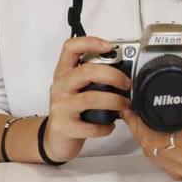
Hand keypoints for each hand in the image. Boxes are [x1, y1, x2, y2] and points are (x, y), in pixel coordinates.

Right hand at [43, 36, 130, 162]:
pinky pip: (90, 126)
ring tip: (125, 105)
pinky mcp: (64, 127)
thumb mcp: (78, 89)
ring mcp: (60, 107)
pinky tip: (110, 125)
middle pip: (86, 72)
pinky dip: (105, 126)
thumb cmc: (72, 110)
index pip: (70, 48)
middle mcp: (60, 87)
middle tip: (127, 83)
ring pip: (90, 98)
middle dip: (112, 75)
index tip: (109, 46)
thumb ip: (95, 77)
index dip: (90, 42)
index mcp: (64, 73)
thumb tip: (126, 68)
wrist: (54, 139)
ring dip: (114, 101)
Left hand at [122, 60, 181, 179]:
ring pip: (150, 152)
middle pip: (147, 143)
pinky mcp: (178, 174)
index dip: (137, 122)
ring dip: (144, 138)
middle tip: (134, 113)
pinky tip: (153, 138)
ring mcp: (179, 168)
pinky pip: (157, 160)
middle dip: (139, 128)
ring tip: (141, 123)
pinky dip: (153, 149)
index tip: (131, 110)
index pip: (151, 134)